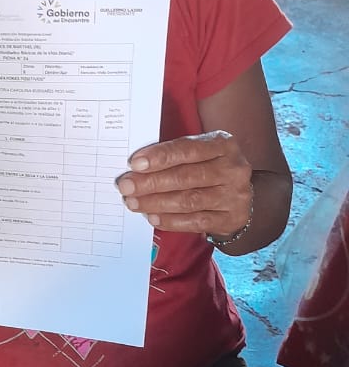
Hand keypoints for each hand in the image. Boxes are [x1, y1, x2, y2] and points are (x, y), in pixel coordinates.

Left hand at [116, 131, 251, 235]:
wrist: (240, 196)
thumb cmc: (210, 168)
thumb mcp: (201, 153)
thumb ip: (175, 156)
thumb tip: (137, 168)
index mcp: (224, 145)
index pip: (187, 149)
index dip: (160, 157)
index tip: (135, 164)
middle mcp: (233, 169)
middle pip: (186, 176)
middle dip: (151, 182)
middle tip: (126, 186)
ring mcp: (234, 195)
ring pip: (189, 200)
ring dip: (156, 202)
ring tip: (134, 202)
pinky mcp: (231, 218)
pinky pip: (196, 221)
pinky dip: (171, 220)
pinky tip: (153, 217)